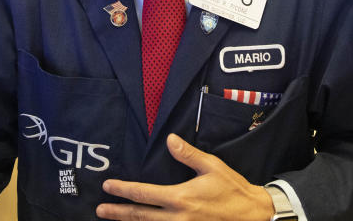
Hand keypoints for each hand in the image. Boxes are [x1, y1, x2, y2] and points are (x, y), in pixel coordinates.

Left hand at [96, 134, 274, 220]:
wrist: (252, 216)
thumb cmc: (232, 189)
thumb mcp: (212, 167)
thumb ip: (188, 154)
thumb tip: (169, 139)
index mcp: (181, 198)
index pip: (144, 194)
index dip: (124, 190)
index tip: (108, 186)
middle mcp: (178, 218)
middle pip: (140, 216)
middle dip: (118, 213)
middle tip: (100, 209)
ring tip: (114, 220)